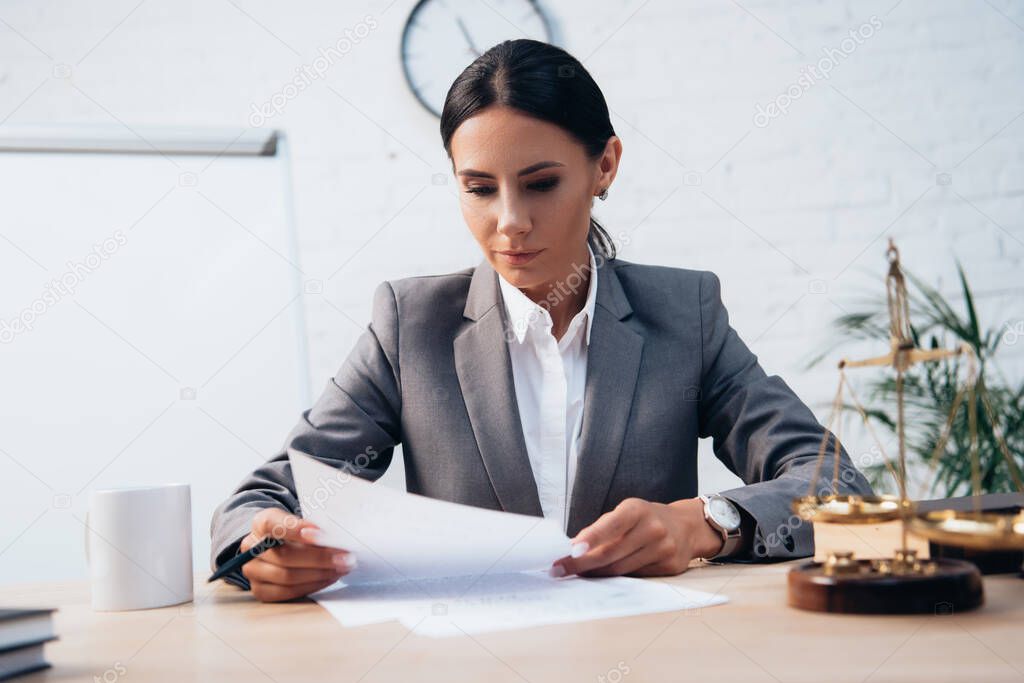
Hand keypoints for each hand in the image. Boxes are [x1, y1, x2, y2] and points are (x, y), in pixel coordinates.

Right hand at [239, 507, 355, 601]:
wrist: (279, 546)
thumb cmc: (296, 532)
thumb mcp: (301, 521)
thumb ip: (313, 527)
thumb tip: (334, 538)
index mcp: (261, 522)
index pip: (275, 524)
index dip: (297, 529)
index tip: (323, 534)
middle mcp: (251, 546)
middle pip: (285, 556)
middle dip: (320, 558)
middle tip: (346, 558)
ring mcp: (252, 570)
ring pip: (287, 576)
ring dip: (319, 574)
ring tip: (342, 569)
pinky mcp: (260, 589)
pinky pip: (287, 592)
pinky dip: (311, 586)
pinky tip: (328, 578)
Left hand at [550, 498, 723, 577]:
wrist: (687, 526)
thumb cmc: (646, 518)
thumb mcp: (626, 512)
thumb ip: (603, 528)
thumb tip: (572, 549)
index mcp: (637, 510)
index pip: (611, 525)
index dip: (591, 538)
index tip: (571, 550)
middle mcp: (652, 529)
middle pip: (611, 553)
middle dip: (582, 564)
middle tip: (559, 569)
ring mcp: (663, 549)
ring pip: (621, 570)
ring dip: (595, 574)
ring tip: (576, 574)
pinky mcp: (668, 568)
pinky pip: (634, 578)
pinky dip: (615, 579)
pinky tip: (602, 577)